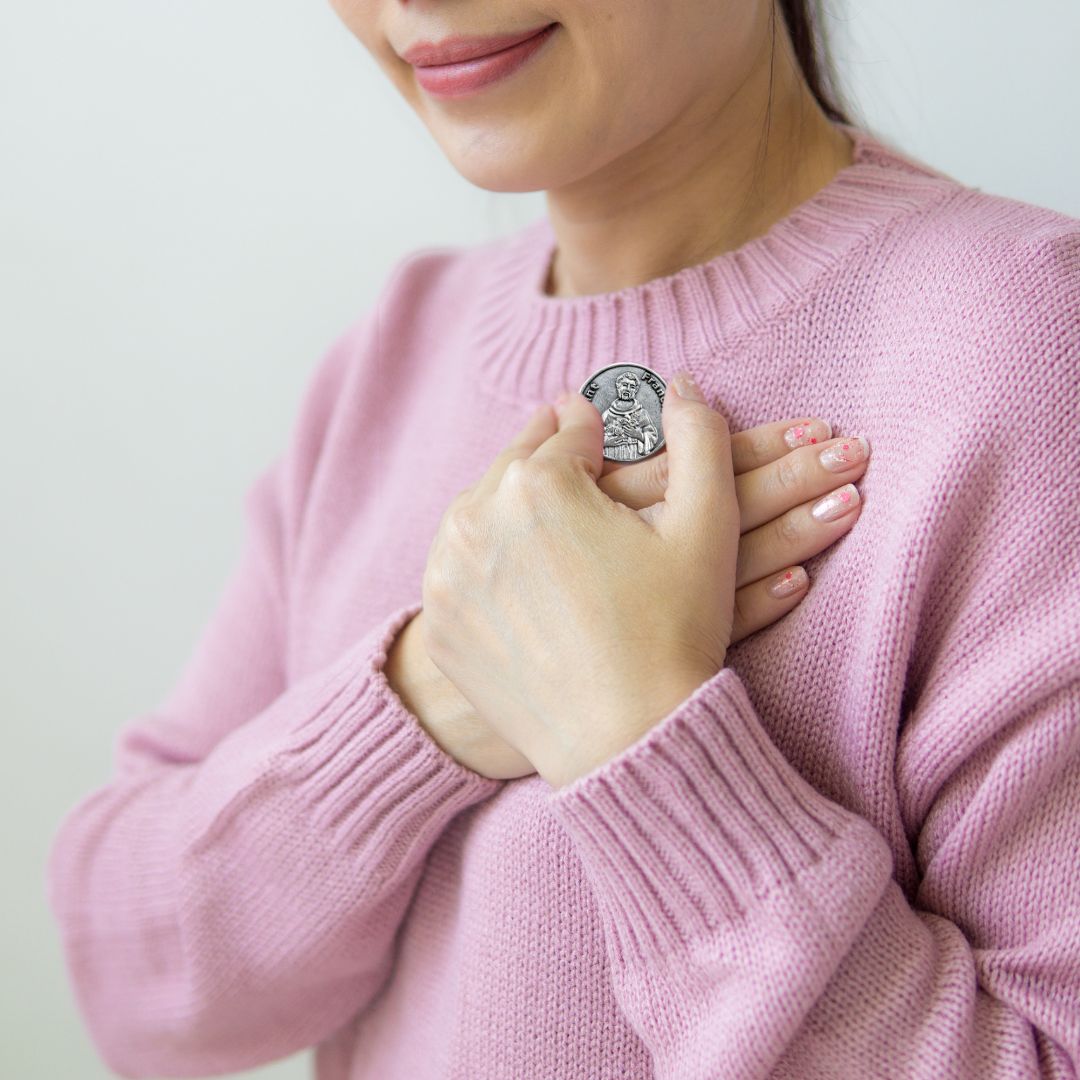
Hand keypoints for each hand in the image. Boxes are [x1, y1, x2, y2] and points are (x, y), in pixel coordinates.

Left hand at [386, 392, 868, 780]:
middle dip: (547, 457)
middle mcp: (476, 517)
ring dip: (510, 501)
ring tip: (542, 507)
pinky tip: (517, 567)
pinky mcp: (440, 623)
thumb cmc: (672, 632)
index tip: (595, 424)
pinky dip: (485, 558)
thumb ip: (700, 437)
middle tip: (565, 448)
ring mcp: (448, 574)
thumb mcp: (707, 525)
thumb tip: (682, 385)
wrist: (626, 741)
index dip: (594, 426)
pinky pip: (460, 568)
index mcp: (537, 480)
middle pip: (517, 465)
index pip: (569, 431)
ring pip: (481, 511)